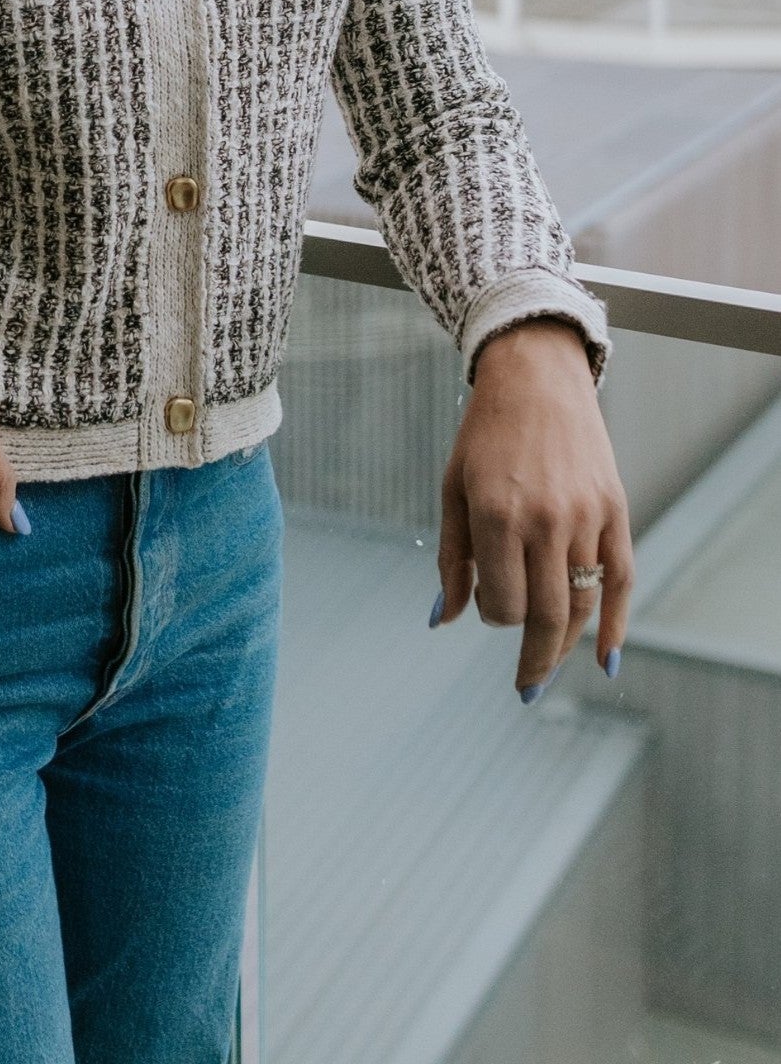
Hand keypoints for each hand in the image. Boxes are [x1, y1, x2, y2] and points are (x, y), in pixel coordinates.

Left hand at [432, 319, 632, 698]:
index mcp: (497, 514)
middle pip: (547, 616)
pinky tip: (605, 659)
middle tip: (525, 687)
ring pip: (583, 603)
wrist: (535, 376)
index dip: (490, 614)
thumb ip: (452, 559)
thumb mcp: (453, 490)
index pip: (502, 603)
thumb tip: (442, 620)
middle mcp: (545, 519)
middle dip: (534, 658)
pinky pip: (621, 579)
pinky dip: (616, 623)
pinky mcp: (615, 508)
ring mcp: (585, 515)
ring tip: (549, 664)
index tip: (485, 603)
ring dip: (567, 644)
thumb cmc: (483, 434)